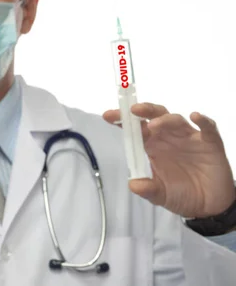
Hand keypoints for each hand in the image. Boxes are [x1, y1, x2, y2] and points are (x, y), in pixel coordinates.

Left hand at [103, 103, 234, 217]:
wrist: (208, 206)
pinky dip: (203, 121)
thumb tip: (134, 185)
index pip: (135, 129)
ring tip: (154, 125)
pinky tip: (195, 117)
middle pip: (154, 116)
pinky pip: (208, 128)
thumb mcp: (161, 195)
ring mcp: (189, 138)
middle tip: (132, 110)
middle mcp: (169, 137)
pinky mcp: (209, 143)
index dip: (123, 120)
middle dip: (143, 111)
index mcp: (153, 146)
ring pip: (175, 120)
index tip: (108, 116)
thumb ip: (148, 189)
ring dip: (164, 120)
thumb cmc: (181, 194)